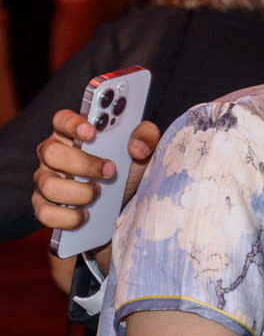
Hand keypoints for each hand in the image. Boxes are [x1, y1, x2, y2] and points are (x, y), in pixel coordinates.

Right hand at [32, 109, 160, 231]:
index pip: (62, 119)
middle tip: (110, 171)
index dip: (72, 123)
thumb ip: (146, 136)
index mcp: (73, 134)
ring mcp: (46, 179)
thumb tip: (136, 147)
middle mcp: (53, 154)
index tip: (91, 131)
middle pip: (51, 152)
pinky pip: (44, 212)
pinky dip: (67, 216)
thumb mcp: (143, 149)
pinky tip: (86, 215)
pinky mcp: (44, 205)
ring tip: (99, 194)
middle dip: (82, 163)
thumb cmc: (128, 167)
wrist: (127, 201)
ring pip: (47, 184)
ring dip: (77, 192)